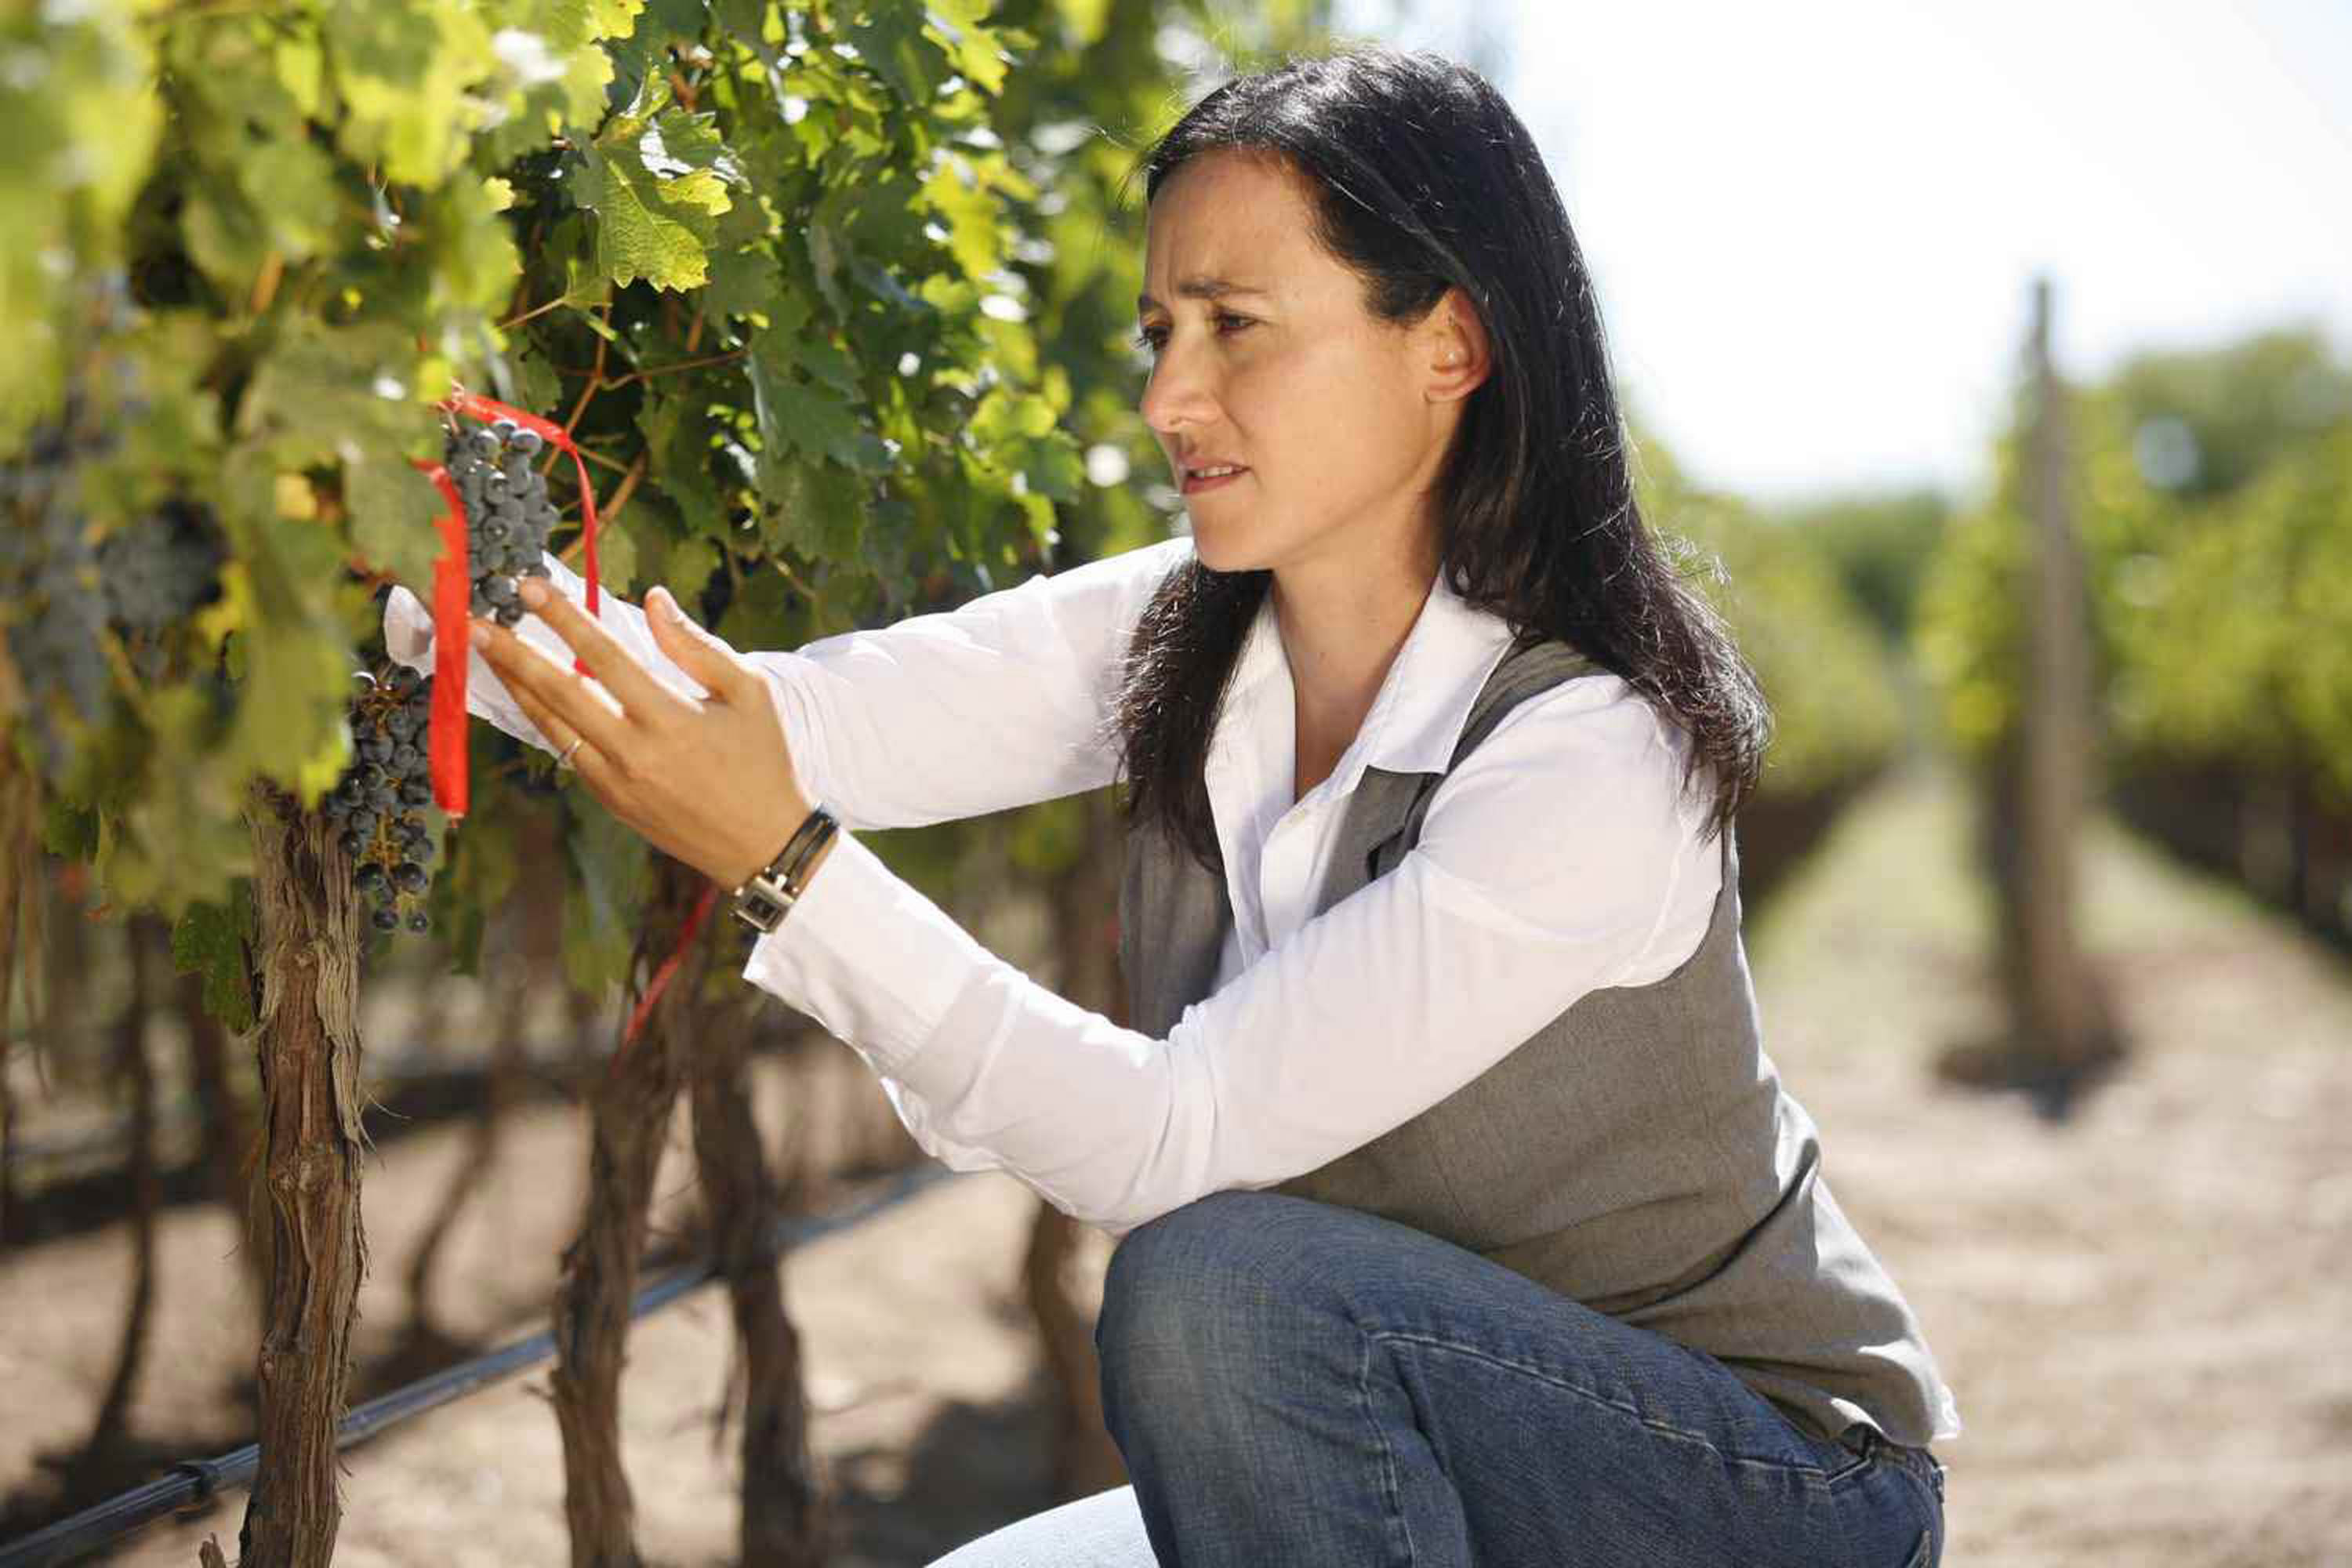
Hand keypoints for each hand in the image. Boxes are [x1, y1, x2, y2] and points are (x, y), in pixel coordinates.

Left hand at [468, 578, 814, 889]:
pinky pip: (566, 751)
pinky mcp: (610, 800)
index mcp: (671, 719)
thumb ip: (696, 645)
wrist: (763, 843)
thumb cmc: (763, 759)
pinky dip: (541, 719)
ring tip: (483, 653)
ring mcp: (616, 781)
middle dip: (514, 653)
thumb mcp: (749, 693)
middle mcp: (634, 752)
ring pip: (551, 726)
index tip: (529, 587)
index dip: (563, 618)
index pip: (603, 657)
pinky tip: (524, 694)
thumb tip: (653, 599)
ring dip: (515, 686)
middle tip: (475, 621)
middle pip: (559, 693)